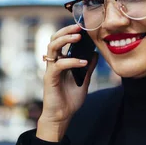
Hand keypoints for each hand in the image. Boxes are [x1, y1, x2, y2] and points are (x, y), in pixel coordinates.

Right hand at [38, 24, 98, 141]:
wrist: (62, 117)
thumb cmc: (70, 100)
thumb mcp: (84, 81)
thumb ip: (88, 68)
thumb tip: (95, 54)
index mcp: (61, 62)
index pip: (62, 41)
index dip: (70, 32)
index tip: (83, 27)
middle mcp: (54, 63)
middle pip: (54, 39)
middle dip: (66, 31)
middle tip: (79, 27)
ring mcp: (51, 70)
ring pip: (52, 47)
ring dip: (64, 40)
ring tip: (78, 38)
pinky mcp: (50, 78)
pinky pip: (59, 65)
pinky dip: (71, 61)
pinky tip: (83, 62)